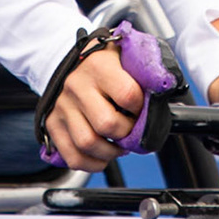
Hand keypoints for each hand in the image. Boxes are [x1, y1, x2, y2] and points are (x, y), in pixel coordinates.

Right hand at [43, 44, 144, 171]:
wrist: (62, 58)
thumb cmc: (101, 61)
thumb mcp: (121, 55)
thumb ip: (141, 72)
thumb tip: (165, 90)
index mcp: (98, 66)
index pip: (128, 95)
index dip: (141, 109)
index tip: (142, 110)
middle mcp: (77, 85)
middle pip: (107, 124)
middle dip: (127, 134)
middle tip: (131, 131)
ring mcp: (62, 106)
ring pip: (88, 143)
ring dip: (110, 152)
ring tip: (118, 145)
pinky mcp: (52, 124)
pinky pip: (73, 156)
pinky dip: (91, 164)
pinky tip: (102, 156)